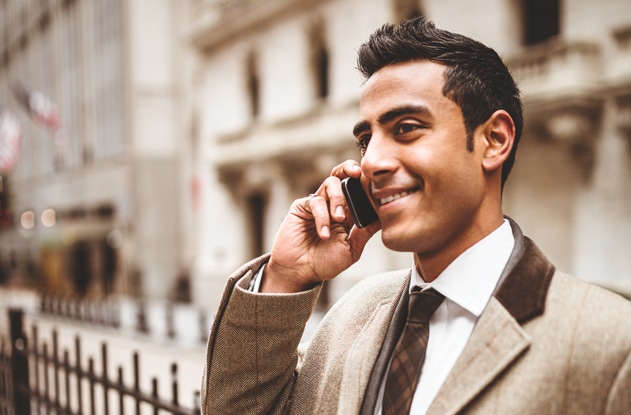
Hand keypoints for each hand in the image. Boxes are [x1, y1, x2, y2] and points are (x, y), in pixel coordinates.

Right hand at [261, 161, 380, 292]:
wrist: (300, 273)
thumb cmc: (324, 263)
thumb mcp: (351, 249)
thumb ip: (365, 232)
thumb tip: (383, 216)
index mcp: (348, 213)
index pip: (359, 190)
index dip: (366, 183)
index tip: (377, 183)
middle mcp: (333, 204)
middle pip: (342, 175)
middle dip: (350, 169)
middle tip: (358, 174)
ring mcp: (318, 204)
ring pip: (331, 183)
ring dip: (338, 199)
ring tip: (339, 218)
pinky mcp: (302, 207)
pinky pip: (316, 201)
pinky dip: (322, 216)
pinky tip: (323, 233)